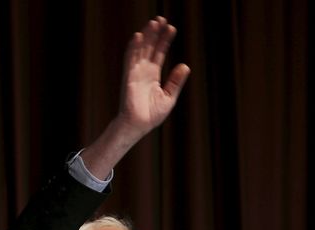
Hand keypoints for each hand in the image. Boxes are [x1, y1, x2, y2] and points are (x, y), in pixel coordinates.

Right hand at [80, 16, 189, 178]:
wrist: (139, 125)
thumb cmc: (152, 115)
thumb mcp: (169, 97)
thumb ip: (176, 81)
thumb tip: (185, 65)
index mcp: (153, 75)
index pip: (159, 53)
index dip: (165, 40)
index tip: (171, 28)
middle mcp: (143, 71)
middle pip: (150, 47)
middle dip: (155, 33)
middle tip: (161, 19)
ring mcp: (135, 72)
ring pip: (140, 49)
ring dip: (147, 35)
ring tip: (154, 22)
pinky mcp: (128, 76)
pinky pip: (130, 58)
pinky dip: (134, 47)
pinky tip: (139, 35)